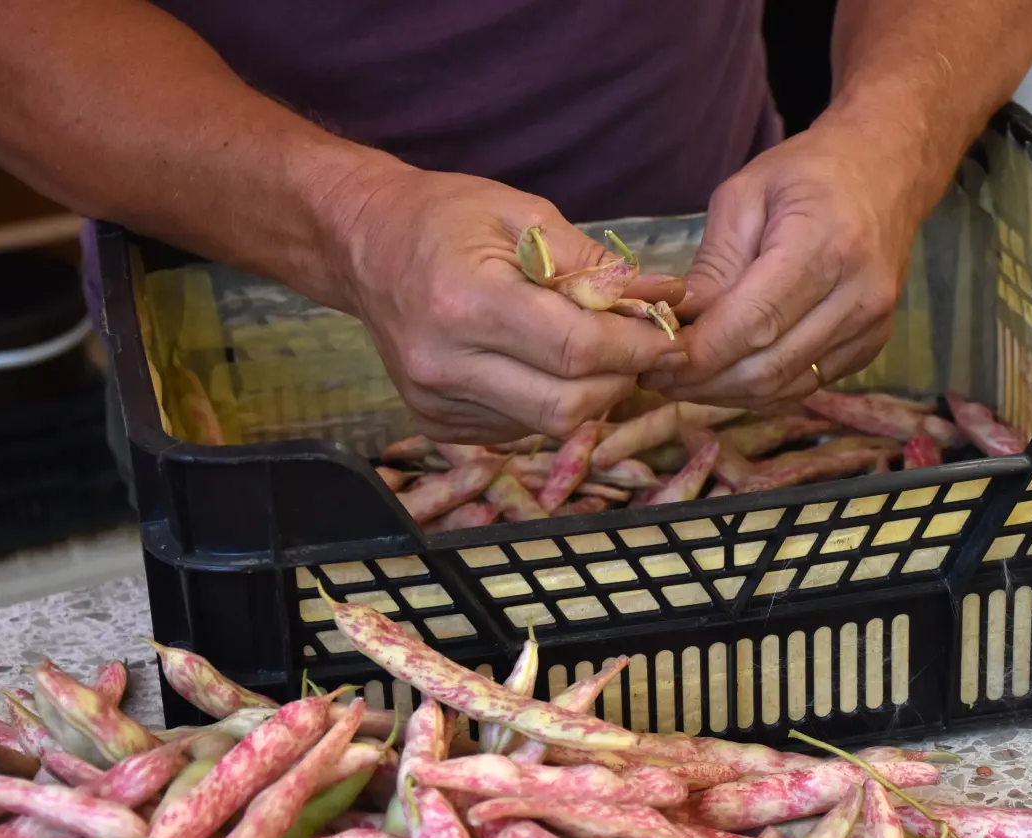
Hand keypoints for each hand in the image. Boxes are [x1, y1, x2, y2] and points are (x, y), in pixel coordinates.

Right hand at [336, 166, 687, 442]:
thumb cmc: (444, 217)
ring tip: (593, 352)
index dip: (634, 348)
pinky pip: (517, 429)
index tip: (667, 337)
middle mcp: (444, 364)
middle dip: (618, 381)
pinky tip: (543, 365)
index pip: (575, 349)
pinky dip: (548, 402)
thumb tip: (660, 299)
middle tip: (638, 350)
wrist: (365, 244)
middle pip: (566, 405)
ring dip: (588, 396)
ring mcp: (435, 401)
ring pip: (547, 425)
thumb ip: (590, 263)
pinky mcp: (435, 423)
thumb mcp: (521, 214)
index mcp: (466, 302)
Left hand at [641, 117, 923, 409]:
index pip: (753, 323)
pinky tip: (724, 377)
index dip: (699, 354)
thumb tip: (675, 325)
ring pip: (783, 387)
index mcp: (824, 245)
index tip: (653, 361)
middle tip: (657, 376)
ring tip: (683, 380)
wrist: (887, 171)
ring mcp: (870, 327)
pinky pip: (804, 387)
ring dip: (725, 394)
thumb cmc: (808, 172)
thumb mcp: (744, 196)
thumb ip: (712, 265)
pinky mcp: (870, 347)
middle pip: (767, 367)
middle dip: (703, 381)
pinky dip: (758, 391)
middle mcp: (857, 295)